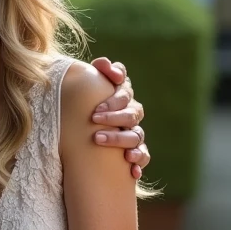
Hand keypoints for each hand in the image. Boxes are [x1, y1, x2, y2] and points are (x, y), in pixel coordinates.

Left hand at [89, 57, 149, 179]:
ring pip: (136, 135)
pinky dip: (139, 160)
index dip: (115, 97)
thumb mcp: (88, 90)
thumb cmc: (87, 107)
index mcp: (121, 96)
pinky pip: (144, 156)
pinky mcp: (136, 152)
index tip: (98, 106)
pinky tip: (131, 167)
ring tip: (99, 140)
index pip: (125, 90)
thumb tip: (102, 63)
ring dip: (119, 138)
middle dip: (114, 116)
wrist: (86, 136)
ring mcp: (134, 133)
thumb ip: (97, 73)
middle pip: (132, 112)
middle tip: (94, 118)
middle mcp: (131, 113)